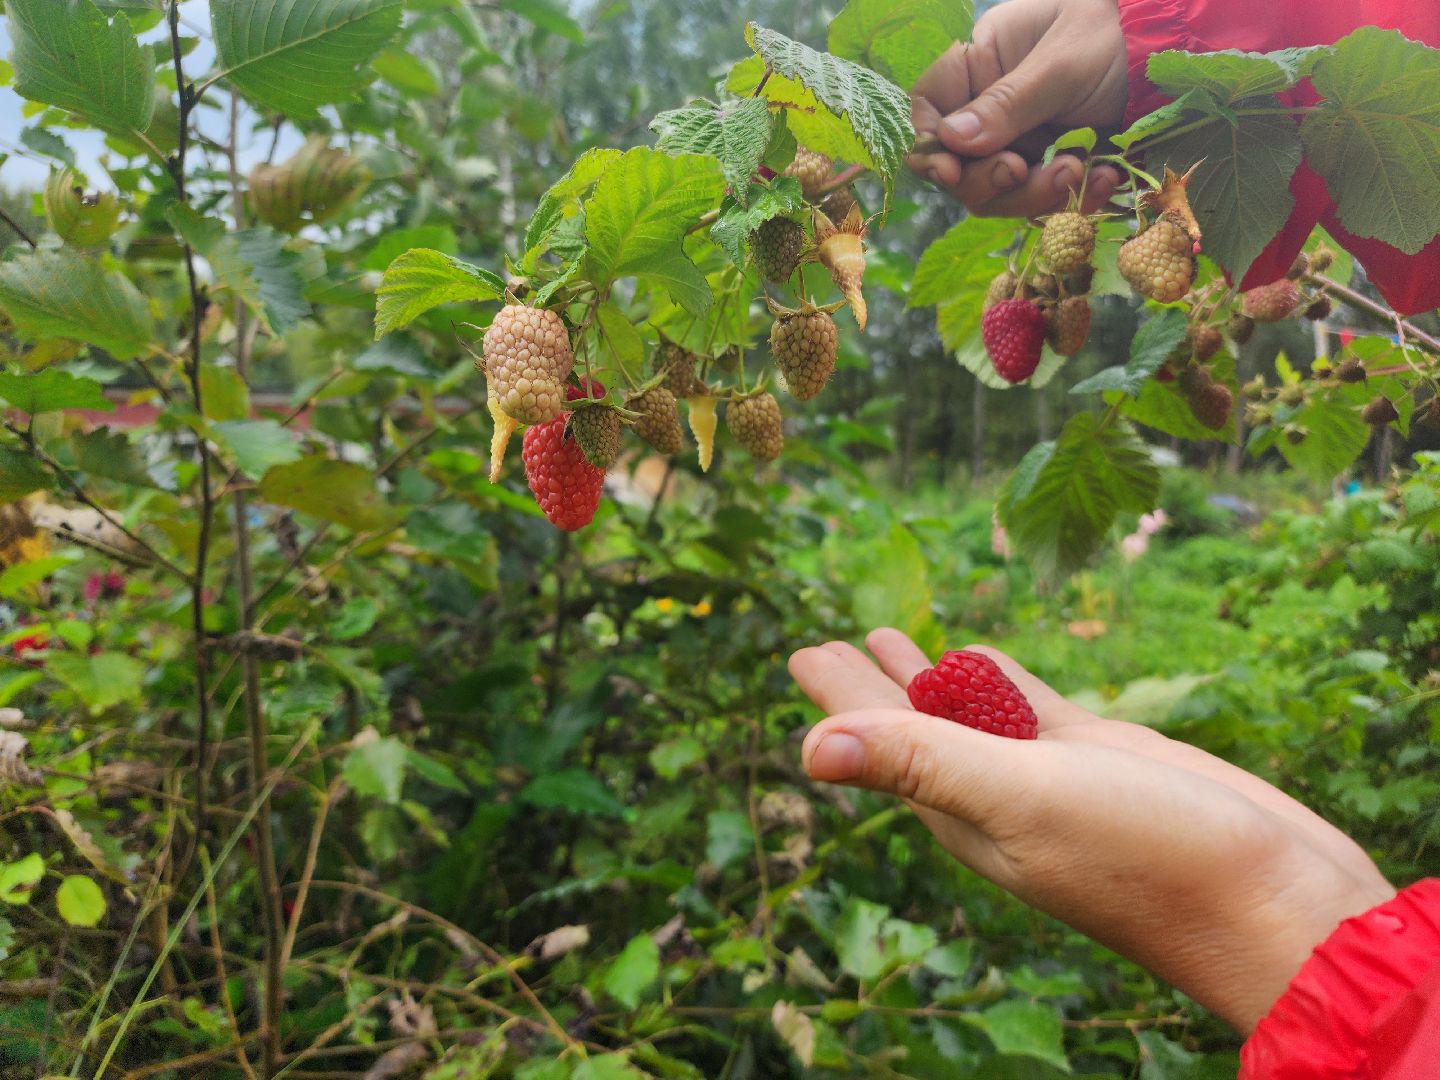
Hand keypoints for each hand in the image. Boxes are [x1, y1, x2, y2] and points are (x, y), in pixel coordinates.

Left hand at [789, 629, 1395, 1032]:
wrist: (1274, 902)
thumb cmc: (1147, 858)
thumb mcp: (1022, 799)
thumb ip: (923, 764)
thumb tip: (808, 749)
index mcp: (959, 807)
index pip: (878, 738)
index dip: (837, 695)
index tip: (802, 651)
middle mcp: (991, 792)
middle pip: (908, 722)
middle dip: (866, 683)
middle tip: (825, 642)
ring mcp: (1045, 774)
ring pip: (964, 711)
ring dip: (923, 678)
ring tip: (888, 640)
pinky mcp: (1098, 756)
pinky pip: (1027, 708)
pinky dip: (995, 681)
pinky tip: (980, 660)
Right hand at [907, 0, 1130, 216]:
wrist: (1174, 47)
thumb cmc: (1111, 29)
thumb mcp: (1062, 62)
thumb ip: (1008, 102)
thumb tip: (949, 140)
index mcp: (979, 62)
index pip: (929, 107)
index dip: (928, 144)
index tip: (948, 169)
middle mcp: (991, 106)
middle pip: (958, 165)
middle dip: (988, 179)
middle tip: (1020, 169)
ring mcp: (1020, 138)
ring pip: (997, 191)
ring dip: (1033, 194)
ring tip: (1077, 171)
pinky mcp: (1051, 163)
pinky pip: (1042, 199)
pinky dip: (1071, 199)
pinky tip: (1102, 179)